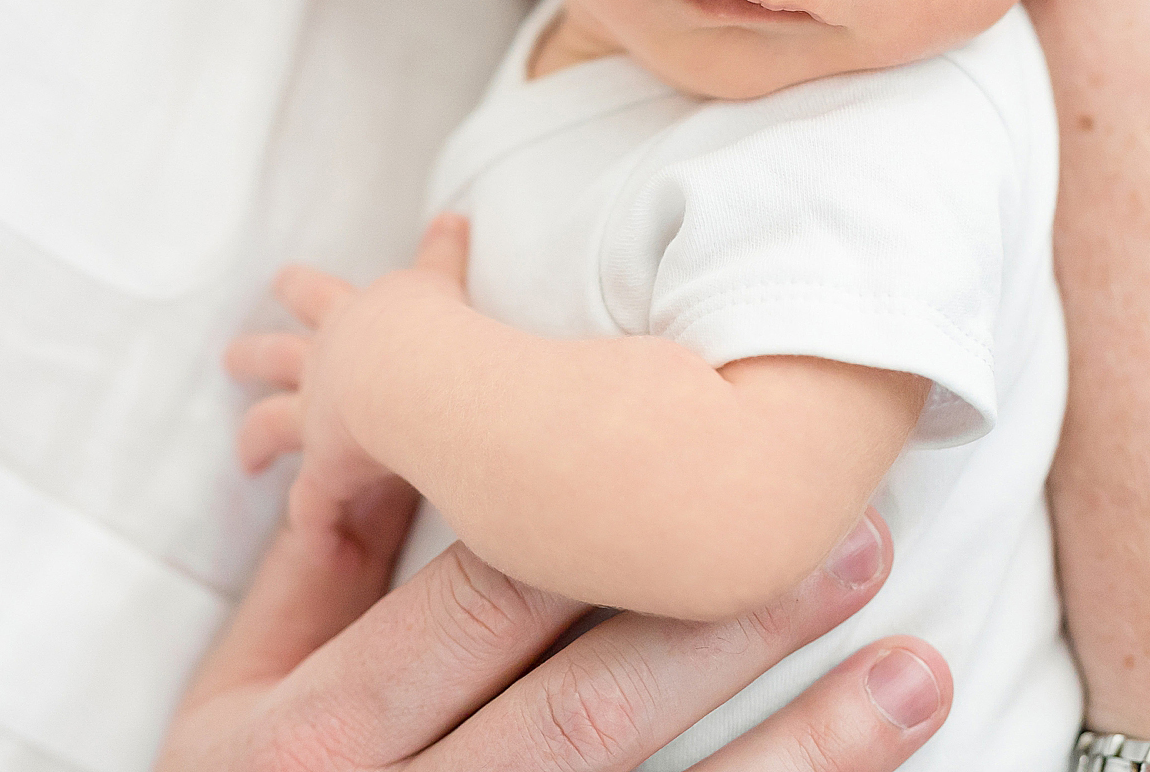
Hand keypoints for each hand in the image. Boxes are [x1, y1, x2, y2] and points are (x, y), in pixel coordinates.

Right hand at [163, 495, 950, 770]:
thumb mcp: (233, 701)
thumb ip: (319, 565)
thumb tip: (417, 413)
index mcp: (306, 742)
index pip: (471, 613)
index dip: (601, 527)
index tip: (714, 450)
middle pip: (584, 715)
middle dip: (724, 622)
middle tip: (856, 535)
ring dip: (802, 749)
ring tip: (916, 668)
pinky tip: (869, 768)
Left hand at [225, 215, 472, 557]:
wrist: (421, 374)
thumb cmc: (440, 328)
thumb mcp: (441, 282)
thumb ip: (446, 254)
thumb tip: (457, 214)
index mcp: (356, 317)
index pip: (323, 292)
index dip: (305, 287)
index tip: (283, 281)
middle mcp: (330, 361)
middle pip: (277, 352)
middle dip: (255, 354)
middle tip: (230, 357)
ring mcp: (322, 415)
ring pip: (272, 424)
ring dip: (256, 439)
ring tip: (244, 458)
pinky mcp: (329, 470)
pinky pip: (315, 507)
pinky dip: (318, 525)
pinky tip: (321, 546)